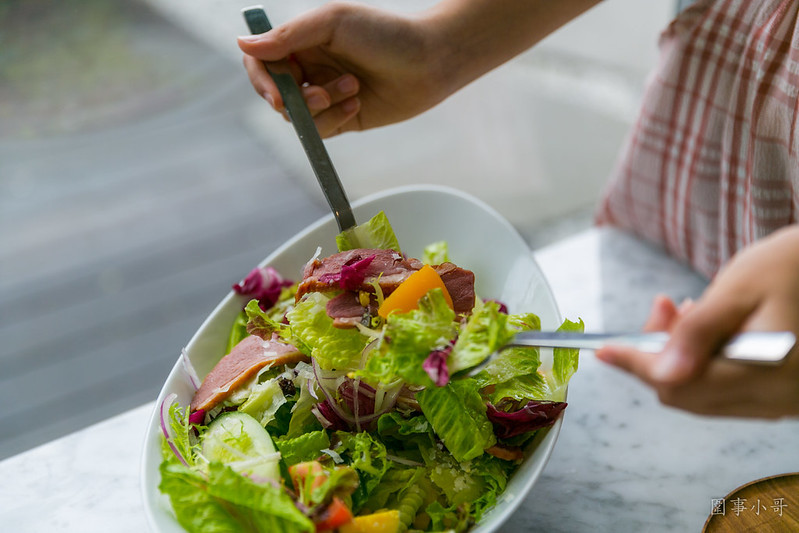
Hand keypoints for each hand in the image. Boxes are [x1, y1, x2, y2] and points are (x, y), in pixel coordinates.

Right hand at [237, 2, 449, 137]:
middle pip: (276, 93)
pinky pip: (321, 129)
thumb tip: (242, 42)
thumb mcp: (333, 23)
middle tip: (319, 95)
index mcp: (302, 41)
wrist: (430, 61)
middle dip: (294, 99)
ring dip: (322, 107)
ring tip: (354, 88)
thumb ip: (288, 35)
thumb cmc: (385, 33)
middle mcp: (310, 67)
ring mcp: (325, 94)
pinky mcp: (343, 117)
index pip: (261, 61)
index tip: (277, 94)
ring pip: (298, 116)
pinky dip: (336, 118)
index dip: (261, 80)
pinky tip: (359, 102)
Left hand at [596, 225, 798, 417]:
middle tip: (662, 310)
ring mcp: (781, 403)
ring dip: (680, 360)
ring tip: (686, 312)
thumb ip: (696, 333)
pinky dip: (704, 366)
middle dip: (658, 357)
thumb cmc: (789, 267)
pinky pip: (727, 393)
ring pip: (703, 397)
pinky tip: (709, 332)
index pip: (679, 383)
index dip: (636, 365)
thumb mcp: (737, 290)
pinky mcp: (783, 397)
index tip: (605, 350)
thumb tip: (659, 372)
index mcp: (764, 373)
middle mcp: (776, 399)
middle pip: (687, 395)